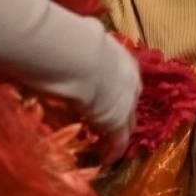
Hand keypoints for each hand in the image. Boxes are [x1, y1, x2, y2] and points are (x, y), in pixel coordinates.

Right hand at [84, 36, 140, 163]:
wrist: (77, 55)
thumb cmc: (73, 42)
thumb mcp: (81, 39)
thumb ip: (80, 42)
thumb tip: (65, 36)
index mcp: (122, 59)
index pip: (123, 81)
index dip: (114, 92)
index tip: (103, 99)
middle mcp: (130, 81)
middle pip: (128, 102)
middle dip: (119, 113)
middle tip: (106, 125)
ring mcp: (126, 103)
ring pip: (125, 123)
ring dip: (116, 133)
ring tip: (105, 145)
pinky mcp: (118, 123)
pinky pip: (117, 142)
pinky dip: (111, 151)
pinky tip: (105, 159)